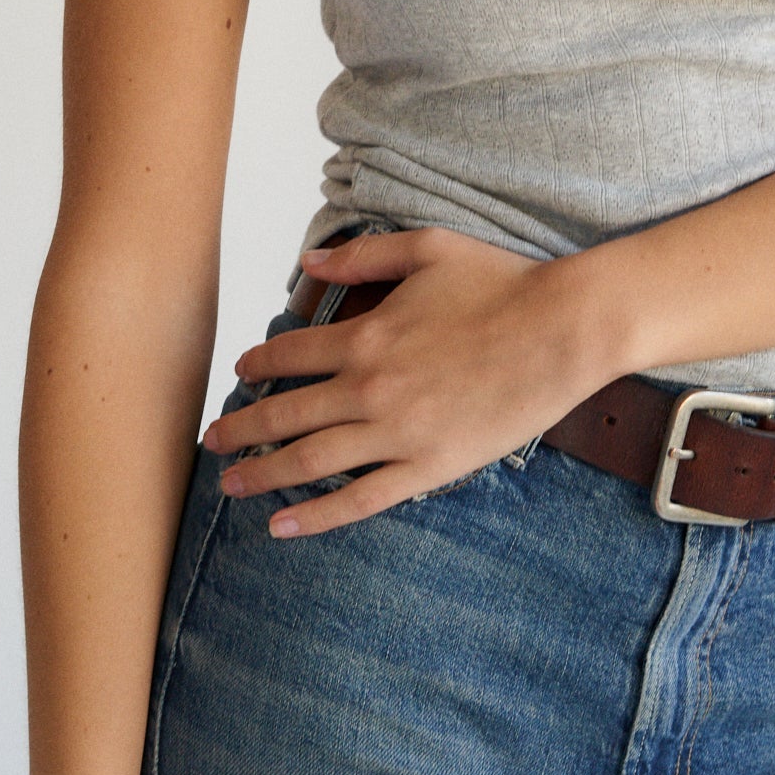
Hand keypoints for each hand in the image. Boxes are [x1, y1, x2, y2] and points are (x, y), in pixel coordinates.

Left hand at [203, 223, 605, 536]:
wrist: (563, 330)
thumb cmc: (501, 284)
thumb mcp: (426, 249)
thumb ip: (361, 258)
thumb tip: (306, 264)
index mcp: (365, 336)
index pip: (288, 355)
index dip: (257, 366)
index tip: (240, 376)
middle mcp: (369, 388)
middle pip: (284, 414)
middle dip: (240, 429)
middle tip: (211, 441)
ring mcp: (397, 433)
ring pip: (310, 460)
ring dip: (262, 473)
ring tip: (231, 483)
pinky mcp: (429, 467)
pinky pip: (361, 498)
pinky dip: (316, 516)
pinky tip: (282, 525)